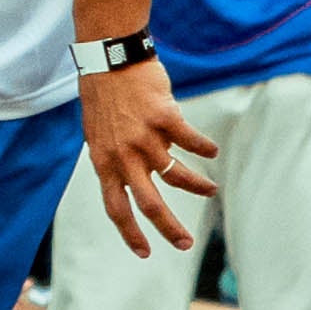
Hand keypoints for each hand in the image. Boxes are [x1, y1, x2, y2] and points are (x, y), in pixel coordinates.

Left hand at [81, 57, 215, 258]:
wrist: (109, 57)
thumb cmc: (103, 96)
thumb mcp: (98, 134)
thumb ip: (116, 159)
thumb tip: (138, 177)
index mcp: (104, 162)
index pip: (116, 207)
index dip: (130, 233)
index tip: (144, 252)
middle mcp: (124, 155)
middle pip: (149, 204)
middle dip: (170, 228)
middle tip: (186, 244)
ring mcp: (144, 137)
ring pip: (177, 175)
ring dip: (197, 187)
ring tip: (210, 190)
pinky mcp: (164, 117)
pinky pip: (191, 141)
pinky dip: (204, 149)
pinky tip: (212, 152)